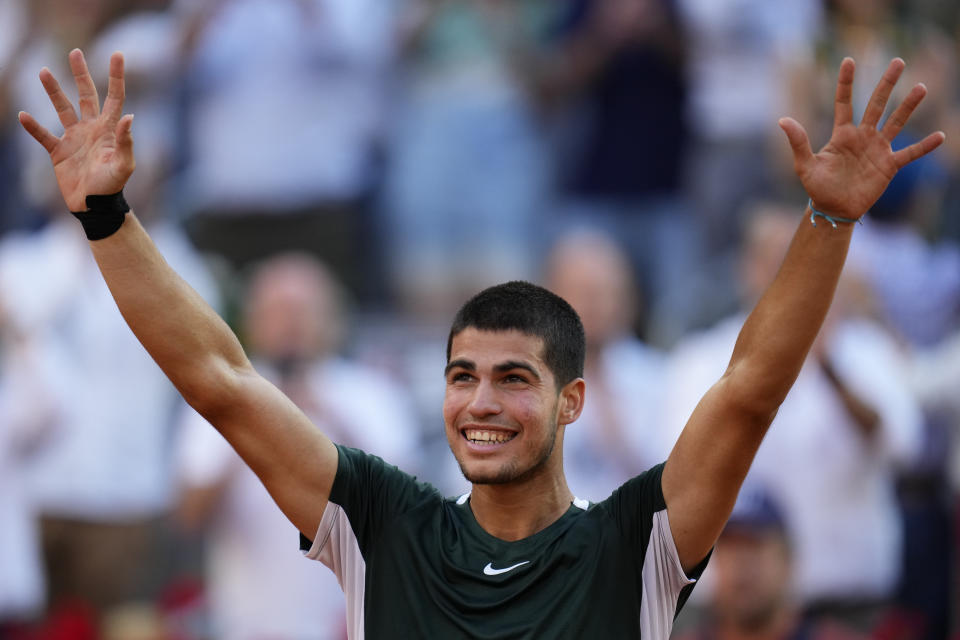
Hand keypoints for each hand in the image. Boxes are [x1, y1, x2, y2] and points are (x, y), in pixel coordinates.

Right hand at [18, 49, 133, 212]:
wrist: (95, 207)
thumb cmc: (113, 186)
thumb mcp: (124, 165)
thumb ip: (126, 141)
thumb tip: (129, 116)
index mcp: (109, 129)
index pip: (114, 97)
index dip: (116, 76)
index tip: (118, 54)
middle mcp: (92, 129)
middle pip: (86, 95)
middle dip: (81, 74)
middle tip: (75, 52)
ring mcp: (74, 138)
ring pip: (62, 108)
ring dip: (53, 91)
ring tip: (43, 72)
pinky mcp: (58, 152)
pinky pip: (43, 136)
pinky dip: (33, 127)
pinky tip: (23, 116)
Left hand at [778, 57, 944, 219]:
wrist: (834, 209)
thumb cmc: (818, 187)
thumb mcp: (804, 165)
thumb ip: (798, 142)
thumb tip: (782, 120)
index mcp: (842, 134)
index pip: (844, 102)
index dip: (845, 82)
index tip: (849, 60)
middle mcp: (862, 136)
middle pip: (877, 105)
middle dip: (887, 84)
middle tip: (898, 62)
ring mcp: (878, 149)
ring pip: (896, 122)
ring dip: (908, 106)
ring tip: (921, 87)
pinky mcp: (889, 166)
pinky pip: (910, 153)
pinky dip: (924, 146)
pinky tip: (940, 136)